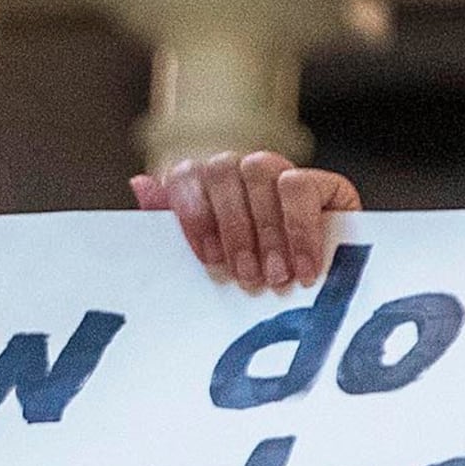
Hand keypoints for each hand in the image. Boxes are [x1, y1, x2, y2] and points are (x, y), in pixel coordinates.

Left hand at [133, 151, 359, 292]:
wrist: (324, 295)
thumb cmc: (257, 281)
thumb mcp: (213, 262)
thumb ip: (173, 223)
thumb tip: (140, 183)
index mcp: (209, 187)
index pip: (188, 174)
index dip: (193, 212)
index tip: (208, 259)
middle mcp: (242, 172)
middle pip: (222, 170)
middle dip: (232, 229)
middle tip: (247, 278)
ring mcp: (282, 172)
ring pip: (259, 170)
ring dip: (266, 230)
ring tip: (277, 277)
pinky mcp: (323, 182)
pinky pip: (300, 185)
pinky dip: (300, 230)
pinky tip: (304, 267)